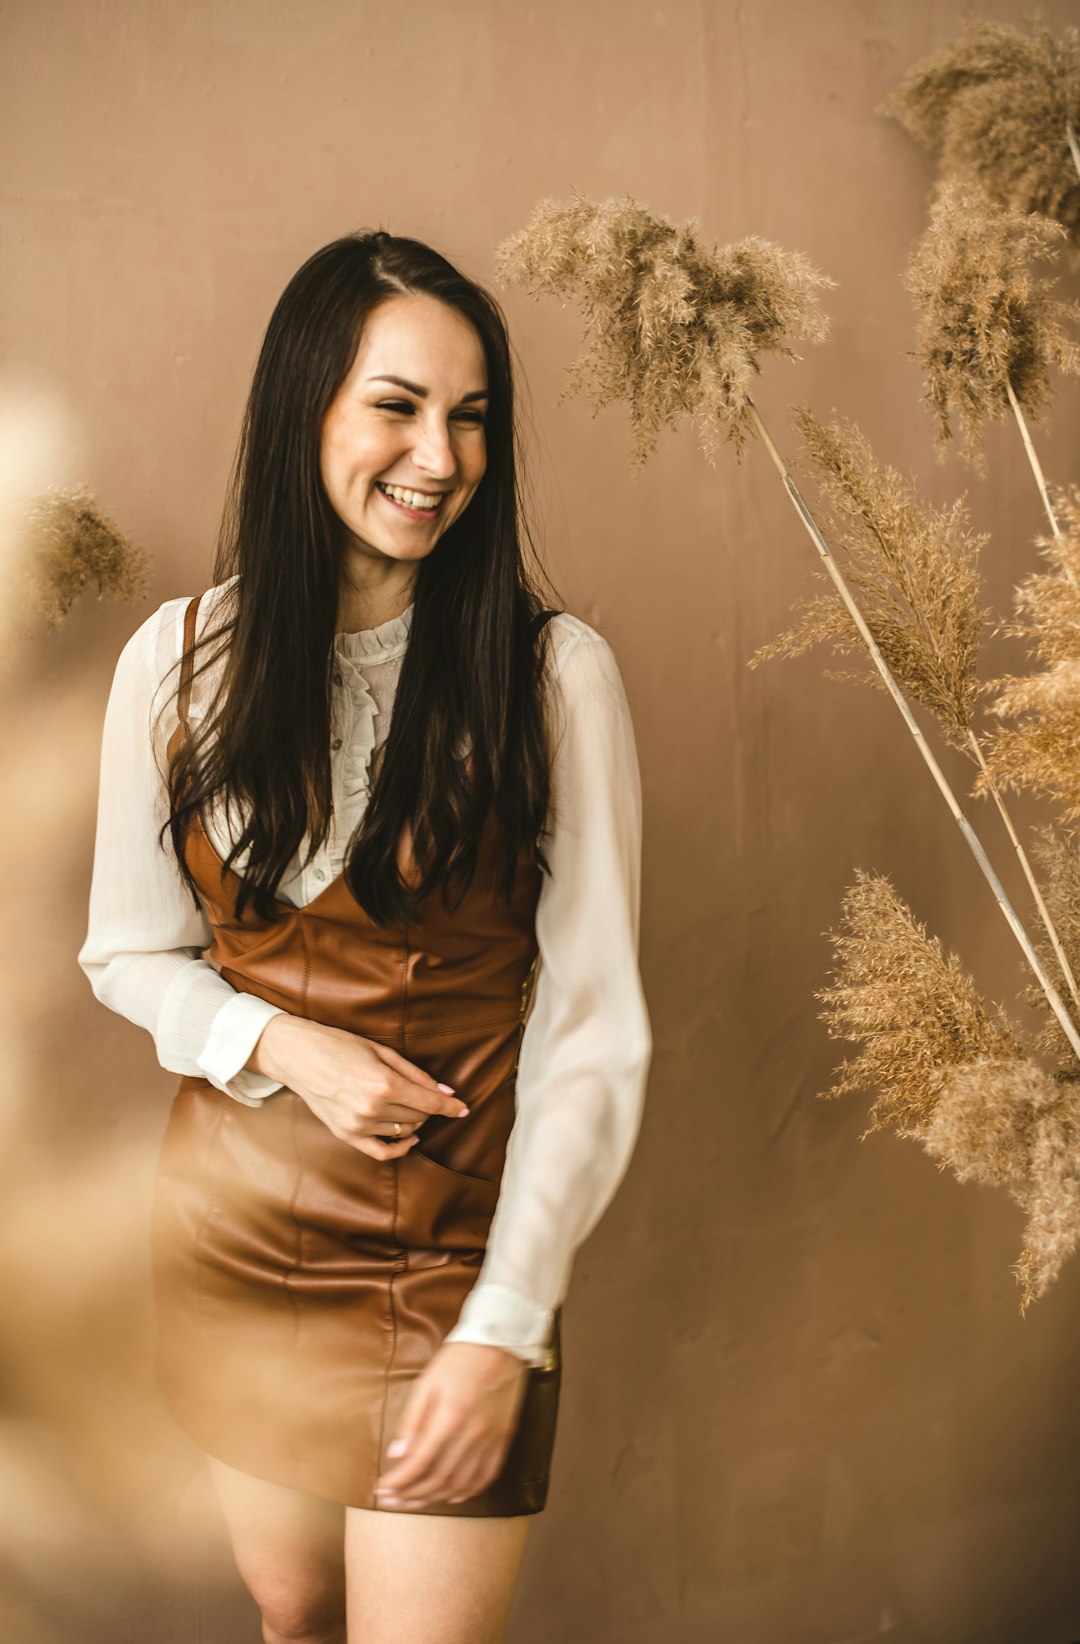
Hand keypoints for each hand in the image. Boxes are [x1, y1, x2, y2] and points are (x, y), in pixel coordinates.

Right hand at [246, 1014, 468, 1159]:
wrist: (299, 1056)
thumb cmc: (341, 1046)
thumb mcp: (382, 1052)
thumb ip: (416, 1074)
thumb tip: (445, 1092)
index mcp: (384, 1084)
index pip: (429, 1103)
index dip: (451, 1107)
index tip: (464, 1109)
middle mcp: (372, 1108)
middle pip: (419, 1116)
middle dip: (430, 1108)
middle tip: (426, 1094)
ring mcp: (358, 1125)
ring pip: (404, 1130)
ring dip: (415, 1120)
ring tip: (409, 1103)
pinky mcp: (346, 1135)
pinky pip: (382, 1152)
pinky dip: (400, 1148)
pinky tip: (410, 1137)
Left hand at [374, 1343, 529, 1509]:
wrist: (500, 1344)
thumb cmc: (458, 1360)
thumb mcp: (426, 1383)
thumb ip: (411, 1421)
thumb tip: (396, 1455)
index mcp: (450, 1416)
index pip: (420, 1462)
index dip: (398, 1481)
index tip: (382, 1489)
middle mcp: (472, 1433)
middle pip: (438, 1478)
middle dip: (411, 1494)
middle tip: (392, 1501)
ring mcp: (490, 1439)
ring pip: (461, 1483)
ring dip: (435, 1497)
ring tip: (414, 1502)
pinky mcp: (503, 1439)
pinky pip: (486, 1476)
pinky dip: (468, 1491)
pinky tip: (453, 1496)